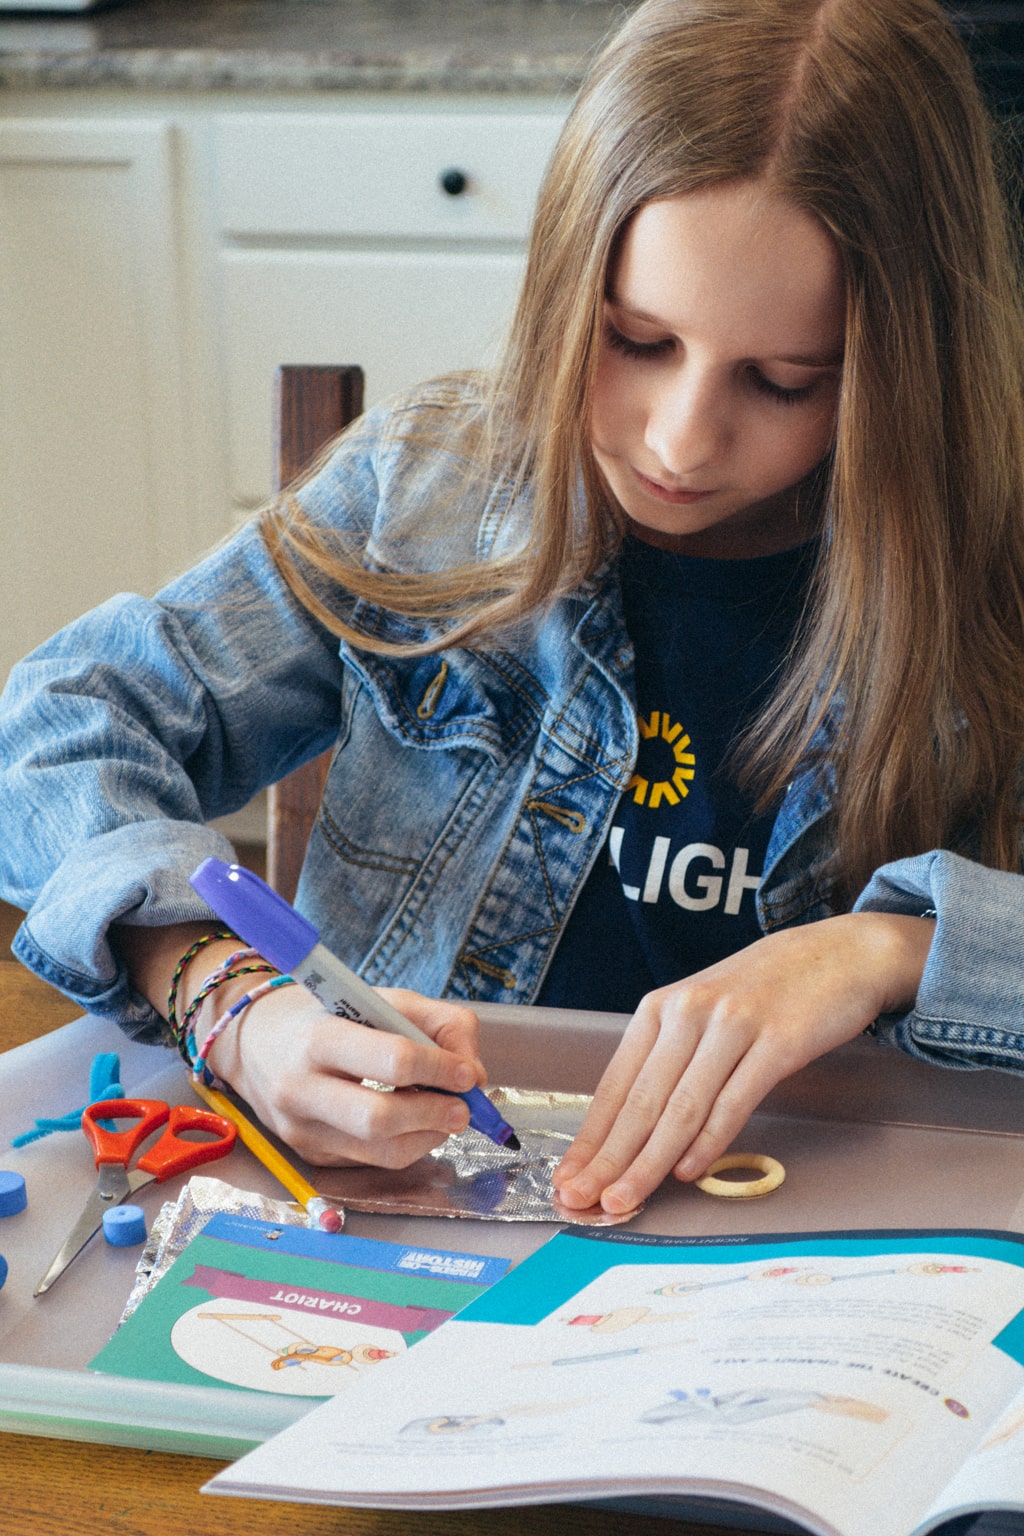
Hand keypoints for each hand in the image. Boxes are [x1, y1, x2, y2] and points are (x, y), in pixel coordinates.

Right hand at [112, 916, 484, 1167]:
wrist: (255, 1041)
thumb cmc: (329, 1014)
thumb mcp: (382, 998)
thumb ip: (438, 1022)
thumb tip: (474, 1073)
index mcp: (319, 1038)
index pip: (392, 1061)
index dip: (440, 1069)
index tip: (468, 1073)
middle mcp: (301, 1088)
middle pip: (381, 1119)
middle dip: (435, 1115)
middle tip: (463, 1107)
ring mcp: (301, 1130)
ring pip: (382, 1152)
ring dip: (429, 1137)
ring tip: (447, 1115)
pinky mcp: (309, 1156)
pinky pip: (372, 1162)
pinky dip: (407, 1146)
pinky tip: (416, 1124)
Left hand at [552, 912, 933, 1215]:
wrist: (838, 953)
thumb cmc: (765, 990)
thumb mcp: (703, 1012)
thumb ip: (671, 1061)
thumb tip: (636, 1133)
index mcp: (660, 1008)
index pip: (615, 1085)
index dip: (590, 1138)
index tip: (568, 1178)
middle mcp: (688, 1013)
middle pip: (640, 1101)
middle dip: (608, 1160)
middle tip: (583, 1200)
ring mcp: (732, 1025)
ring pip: (681, 1108)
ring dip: (649, 1162)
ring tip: (625, 1199)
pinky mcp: (777, 1041)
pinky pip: (733, 1100)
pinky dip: (708, 1141)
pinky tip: (688, 1171)